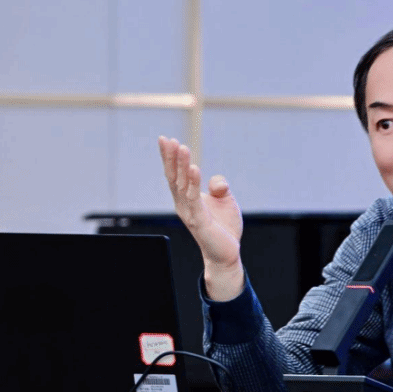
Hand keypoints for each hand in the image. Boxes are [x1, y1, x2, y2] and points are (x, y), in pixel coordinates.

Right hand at [158, 136, 243, 299]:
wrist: (227, 252)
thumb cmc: (223, 227)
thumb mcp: (225, 200)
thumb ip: (219, 187)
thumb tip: (216, 181)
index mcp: (186, 198)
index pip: (175, 174)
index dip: (170, 157)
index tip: (166, 139)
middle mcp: (183, 204)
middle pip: (173, 176)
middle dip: (170, 157)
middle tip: (166, 139)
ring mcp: (189, 212)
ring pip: (181, 184)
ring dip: (181, 165)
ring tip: (181, 147)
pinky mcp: (199, 221)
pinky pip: (194, 198)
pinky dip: (193, 182)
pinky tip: (194, 168)